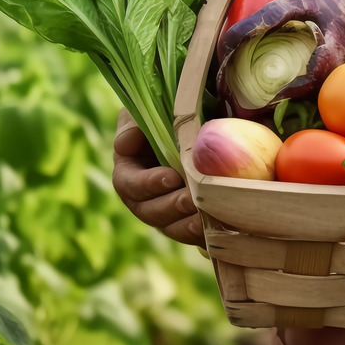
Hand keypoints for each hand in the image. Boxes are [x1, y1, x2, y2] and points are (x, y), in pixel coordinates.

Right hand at [112, 108, 204, 246]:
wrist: (205, 125)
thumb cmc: (168, 116)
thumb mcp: (148, 111)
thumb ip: (133, 122)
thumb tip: (124, 144)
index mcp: (129, 171)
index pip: (129, 185)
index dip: (147, 184)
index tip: (171, 177)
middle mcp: (145, 198)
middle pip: (151, 212)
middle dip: (172, 206)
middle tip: (192, 199)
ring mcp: (168, 212)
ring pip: (173, 227)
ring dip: (188, 224)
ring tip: (206, 215)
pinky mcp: (190, 219)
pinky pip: (194, 233)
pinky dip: (205, 230)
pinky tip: (220, 224)